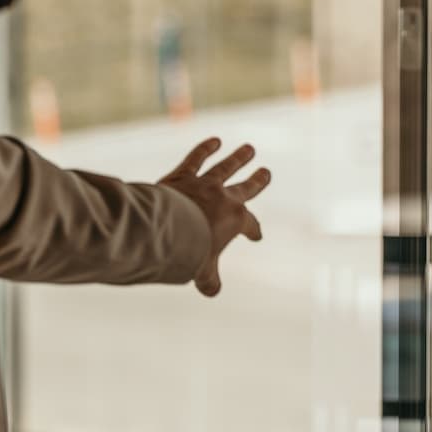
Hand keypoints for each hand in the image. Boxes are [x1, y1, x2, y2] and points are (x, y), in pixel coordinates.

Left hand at [160, 138, 270, 296]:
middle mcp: (224, 197)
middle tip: (265, 172)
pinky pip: (196, 159)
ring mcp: (204, 184)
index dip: (254, 230)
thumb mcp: (201, 269)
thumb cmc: (188, 250)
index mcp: (235, 219)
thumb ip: (208, 279)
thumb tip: (212, 291)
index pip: (250, 224)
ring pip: (225, 168)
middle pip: (245, 187)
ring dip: (238, 158)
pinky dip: (205, 149)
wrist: (165, 228)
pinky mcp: (183, 176)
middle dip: (257, 181)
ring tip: (248, 149)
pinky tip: (214, 140)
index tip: (256, 235)